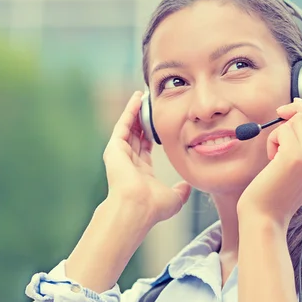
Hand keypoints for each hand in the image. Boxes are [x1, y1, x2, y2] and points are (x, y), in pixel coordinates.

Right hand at [102, 91, 191, 225]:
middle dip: (142, 118)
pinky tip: (137, 98)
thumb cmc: (153, 206)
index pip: (145, 147)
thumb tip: (187, 186)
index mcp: (141, 172)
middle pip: (136, 134)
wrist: (137, 207)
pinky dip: (130, 110)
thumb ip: (181, 191)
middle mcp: (128, 161)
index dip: (151, 134)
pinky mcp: (114, 147)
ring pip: (129, 126)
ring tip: (142, 95)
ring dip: (135, 111)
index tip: (158, 121)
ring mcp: (120, 154)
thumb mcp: (173, 198)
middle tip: (149, 103)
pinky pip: (123, 123)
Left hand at [237, 98, 301, 225]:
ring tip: (274, 154)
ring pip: (298, 120)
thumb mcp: (298, 169)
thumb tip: (296, 114)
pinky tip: (271, 159)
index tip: (291, 110)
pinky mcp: (295, 156)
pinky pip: (283, 130)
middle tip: (280, 113)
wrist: (266, 217)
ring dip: (280, 132)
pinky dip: (272, 140)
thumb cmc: (275, 192)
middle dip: (298, 108)